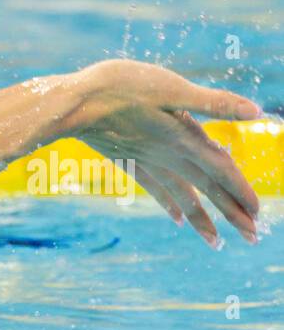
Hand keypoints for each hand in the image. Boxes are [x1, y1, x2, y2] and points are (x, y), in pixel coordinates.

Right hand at [64, 59, 261, 246]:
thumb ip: (214, 103)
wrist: (72, 105)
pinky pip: (155, 188)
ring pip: (182, 195)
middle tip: (252, 237)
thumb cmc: (121, 87)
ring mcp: (147, 161)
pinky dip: (170, 204)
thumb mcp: (172, 88)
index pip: (222, 170)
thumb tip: (256, 111)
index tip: (259, 215)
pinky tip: (177, 219)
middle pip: (207, 189)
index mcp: (184, 138)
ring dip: (201, 219)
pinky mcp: (129, 160)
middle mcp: (168, 156)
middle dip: (231, 214)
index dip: (242, 191)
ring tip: (216, 242)